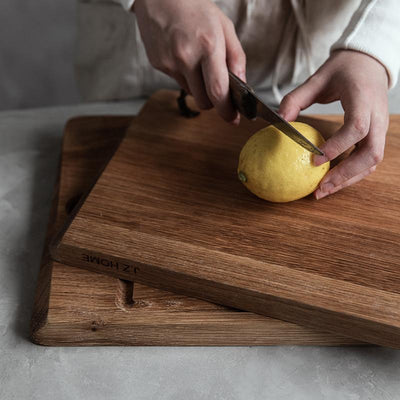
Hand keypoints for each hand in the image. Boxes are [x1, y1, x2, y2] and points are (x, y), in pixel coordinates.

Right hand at [133, 0, 245, 122]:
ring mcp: (170, 63)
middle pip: (204, 101)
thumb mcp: (224, 26)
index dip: (227, 111)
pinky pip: (178, 82)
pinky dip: (185, 77)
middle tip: (218, 92)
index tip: (233, 119)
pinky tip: (184, 57)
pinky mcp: (158, 65)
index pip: (218, 91)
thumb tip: (242, 84)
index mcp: (209, 46)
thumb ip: (236, 57)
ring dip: (200, 88)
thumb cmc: (195, 8)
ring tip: (199, 64)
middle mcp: (187, 57)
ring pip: (192, 93)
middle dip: (214, 102)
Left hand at [279, 50, 388, 198]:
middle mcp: (377, 116)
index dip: (338, 146)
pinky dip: (352, 173)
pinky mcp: (376, 135)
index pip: (357, 127)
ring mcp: (380, 127)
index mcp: (363, 99)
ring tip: (324, 191)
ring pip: (372, 161)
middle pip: (371, 153)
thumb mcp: (317, 78)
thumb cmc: (343, 70)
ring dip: (349, 179)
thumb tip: (279, 121)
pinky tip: (332, 180)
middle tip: (320, 188)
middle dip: (346, 174)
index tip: (315, 159)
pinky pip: (368, 159)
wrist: (369, 63)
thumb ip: (296, 98)